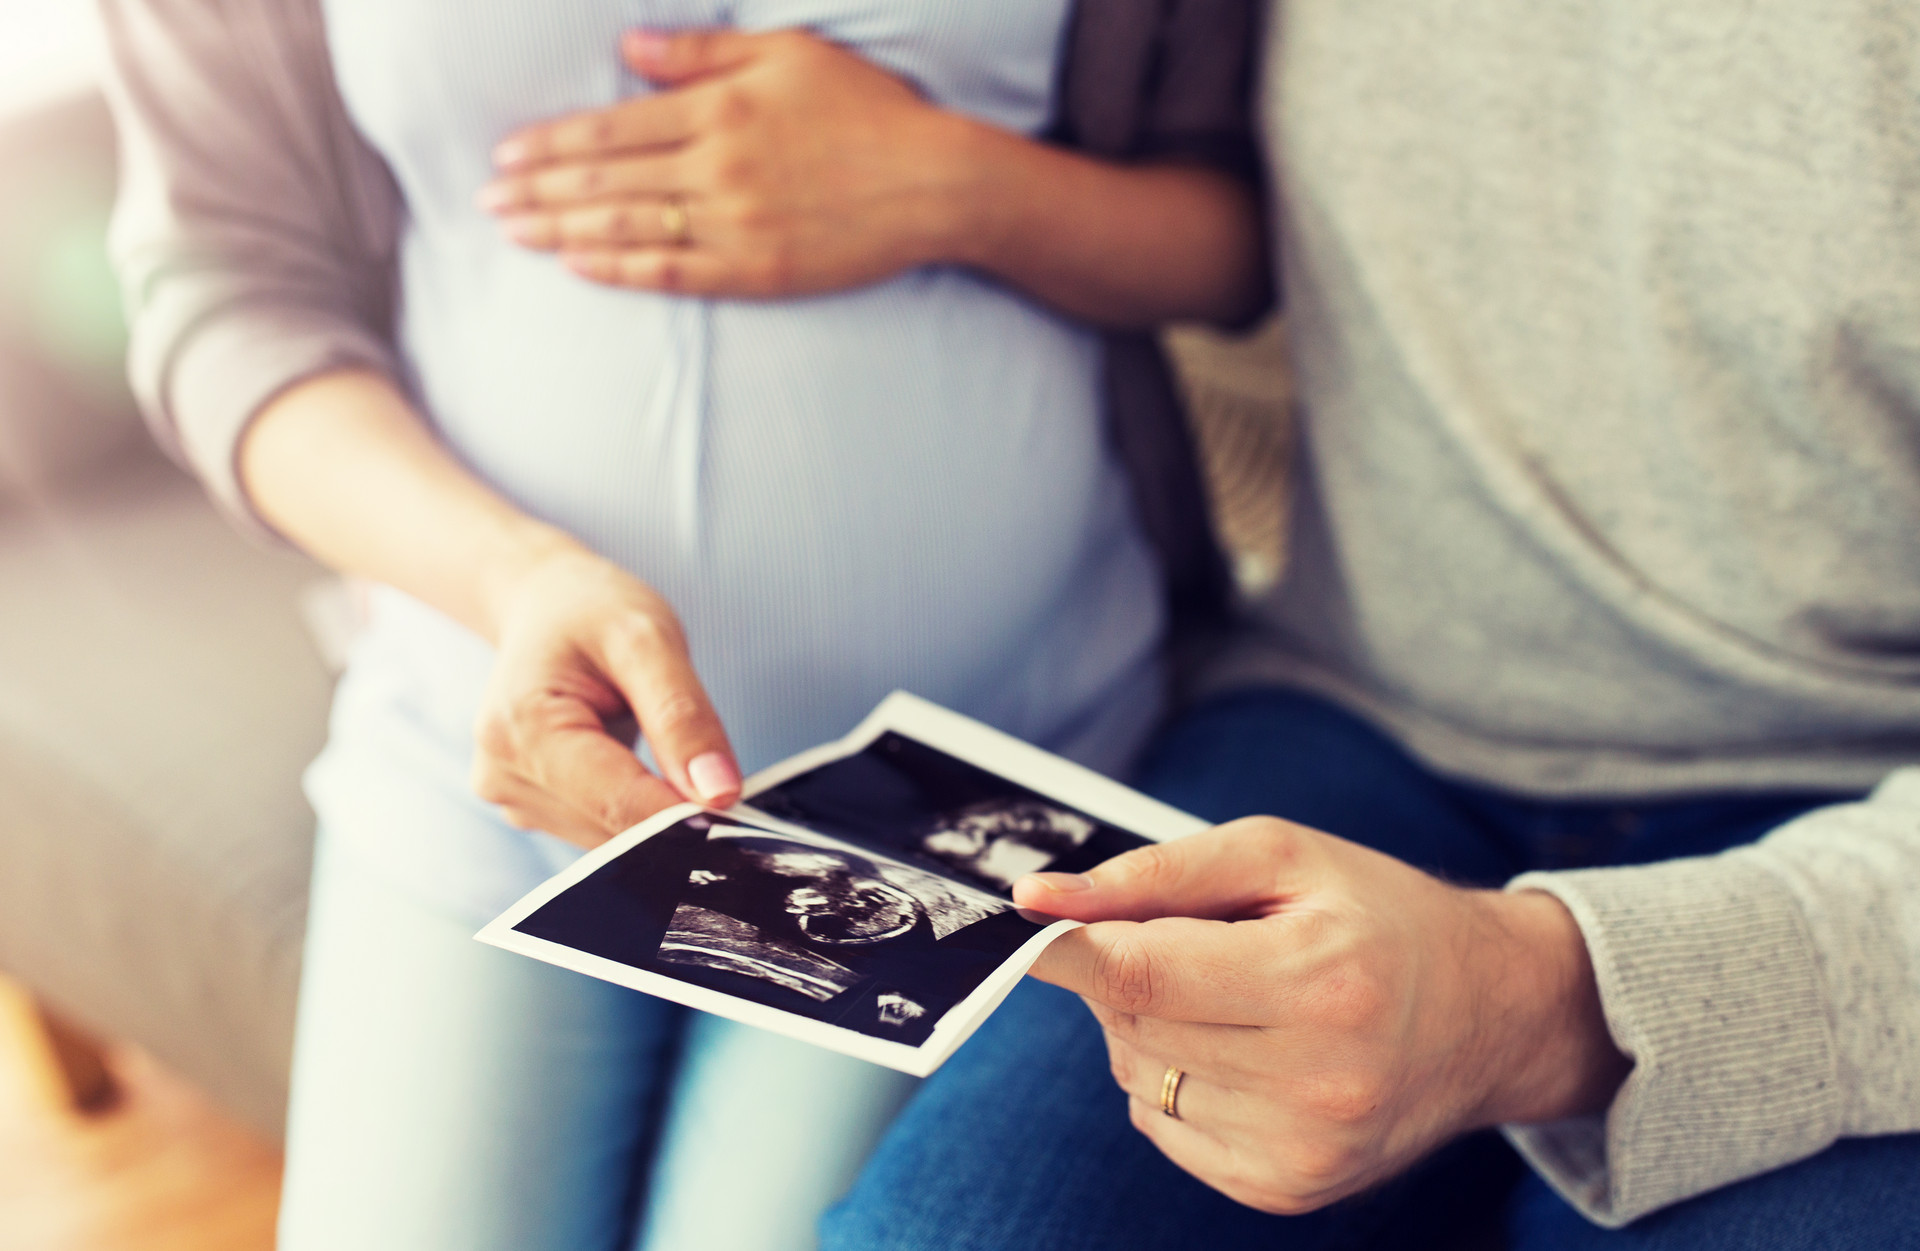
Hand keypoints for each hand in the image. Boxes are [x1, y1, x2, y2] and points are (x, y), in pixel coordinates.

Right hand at [471, 538, 741, 846]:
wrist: (545, 606)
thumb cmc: (592, 610)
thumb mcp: (649, 639)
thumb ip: (684, 717)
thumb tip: (720, 794)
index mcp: (522, 729)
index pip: (620, 804)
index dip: (689, 818)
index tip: (745, 818)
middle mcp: (504, 775)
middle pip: (616, 830)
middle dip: (678, 816)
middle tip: (720, 776)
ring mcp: (513, 798)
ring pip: (614, 842)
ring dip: (659, 816)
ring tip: (675, 755)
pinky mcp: (532, 810)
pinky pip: (603, 831)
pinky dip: (640, 811)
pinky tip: (649, 770)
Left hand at [480, 28, 973, 297]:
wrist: (935, 184)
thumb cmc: (866, 111)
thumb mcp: (788, 55)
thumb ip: (702, 55)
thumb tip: (627, 53)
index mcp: (719, 111)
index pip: (611, 131)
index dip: (550, 144)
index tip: (504, 154)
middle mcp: (717, 169)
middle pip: (605, 183)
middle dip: (538, 192)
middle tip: (486, 202)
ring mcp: (735, 226)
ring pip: (627, 230)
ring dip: (562, 233)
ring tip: (515, 234)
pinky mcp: (757, 270)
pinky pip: (673, 272)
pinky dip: (620, 269)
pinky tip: (579, 265)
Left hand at [1015, 819, 1630, 1214]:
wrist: (1491, 1014)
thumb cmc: (1376, 915)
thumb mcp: (1280, 856)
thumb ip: (1154, 875)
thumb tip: (1039, 902)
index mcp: (1318, 981)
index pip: (1140, 975)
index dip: (1068, 949)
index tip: (1031, 923)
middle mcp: (1315, 1081)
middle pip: (1131, 1026)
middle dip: (1130, 974)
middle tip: (1192, 942)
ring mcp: (1301, 1150)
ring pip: (1137, 1079)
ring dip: (1152, 1030)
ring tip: (1232, 997)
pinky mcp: (1287, 1191)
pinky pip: (1163, 1128)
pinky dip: (1176, 1082)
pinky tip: (1242, 1051)